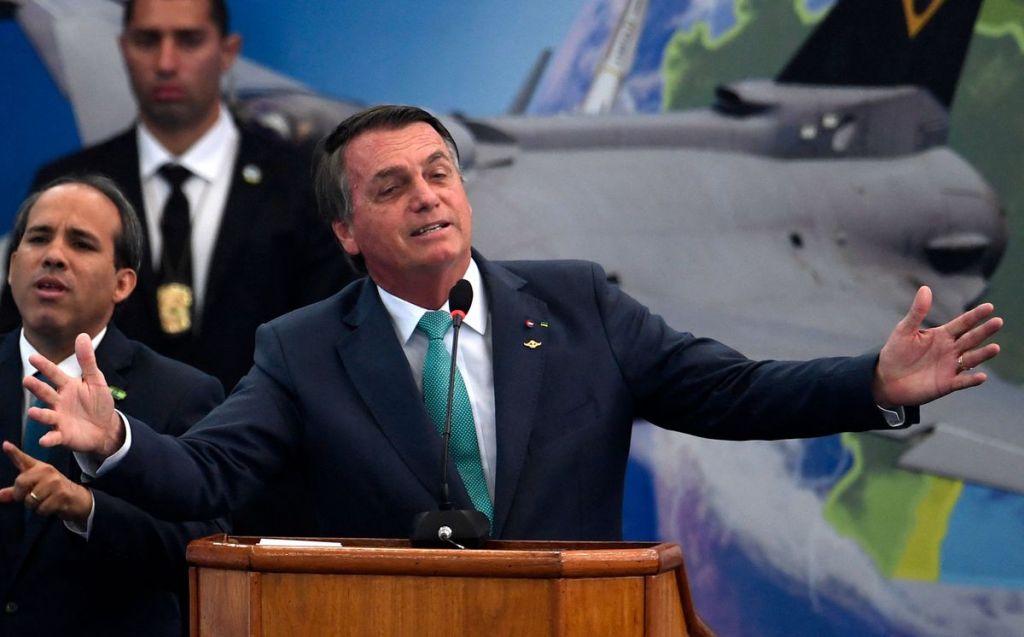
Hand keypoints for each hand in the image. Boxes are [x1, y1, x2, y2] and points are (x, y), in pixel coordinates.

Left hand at [0, 441, 92, 523]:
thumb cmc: (53, 491)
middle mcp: (47, 471)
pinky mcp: (61, 494)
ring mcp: (55, 482)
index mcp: (39, 468)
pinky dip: (44, 511)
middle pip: (20, 483)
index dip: (13, 452)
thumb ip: (16, 491)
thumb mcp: (35, 488)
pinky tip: (52, 506)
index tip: (5, 445)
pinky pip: (41, 508)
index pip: (24, 459)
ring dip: (35, 506)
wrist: (77, 498)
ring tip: (46, 501)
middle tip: (33, 496)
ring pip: (30, 499)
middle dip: (22, 496)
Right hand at [25, 333, 123, 458]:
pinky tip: (43, 440)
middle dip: (36, 387)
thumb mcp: (96, 380)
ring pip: (46, 415)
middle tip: (27, 380)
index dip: (45, 366)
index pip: (54, 374)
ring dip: (39, 414)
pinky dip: (48, 438)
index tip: (33, 357)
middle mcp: (59, 401)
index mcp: (68, 386)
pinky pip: (54, 436)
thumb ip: (87, 360)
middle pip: (46, 393)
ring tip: (33, 412)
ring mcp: (59, 418)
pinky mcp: (63, 434)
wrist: (106, 428)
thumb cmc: (98, 403)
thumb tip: (82, 335)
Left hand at [873, 286, 1001, 406]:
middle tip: (998, 322)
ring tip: (995, 348)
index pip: (963, 323)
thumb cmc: (896, 352)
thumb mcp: (905, 330)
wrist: (886, 378)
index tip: (989, 307)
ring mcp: (950, 367)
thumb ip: (917, 312)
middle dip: (984, 331)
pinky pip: (962, 381)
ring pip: (971, 359)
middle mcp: (951, 350)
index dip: (975, 315)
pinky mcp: (947, 384)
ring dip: (983, 354)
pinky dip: (971, 380)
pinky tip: (981, 377)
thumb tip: (925, 288)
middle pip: (971, 338)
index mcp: (942, 335)